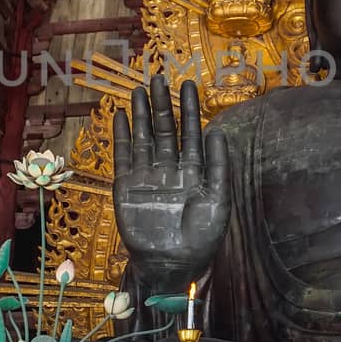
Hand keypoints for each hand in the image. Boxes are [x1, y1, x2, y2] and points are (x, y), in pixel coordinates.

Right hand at [112, 75, 229, 292]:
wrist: (173, 263)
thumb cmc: (202, 237)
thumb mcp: (218, 200)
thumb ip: (218, 166)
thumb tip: (217, 132)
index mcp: (194, 171)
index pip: (191, 133)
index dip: (189, 109)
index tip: (187, 84)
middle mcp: (170, 169)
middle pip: (165, 129)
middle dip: (163, 104)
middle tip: (159, 78)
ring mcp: (148, 176)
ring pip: (144, 137)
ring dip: (142, 114)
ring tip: (139, 89)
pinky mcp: (127, 186)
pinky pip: (124, 156)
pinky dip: (122, 136)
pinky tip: (122, 116)